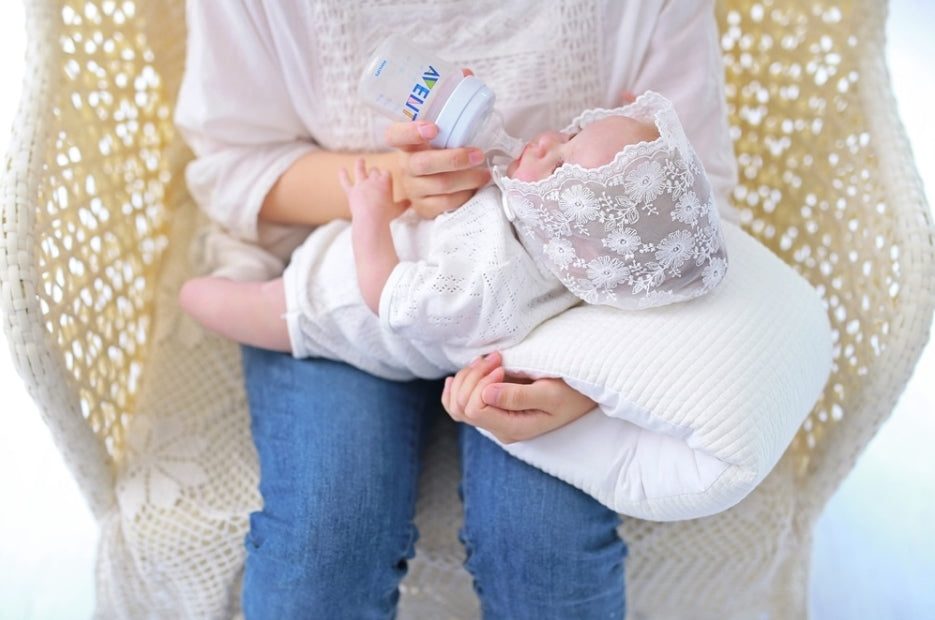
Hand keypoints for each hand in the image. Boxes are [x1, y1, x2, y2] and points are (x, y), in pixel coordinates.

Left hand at [339, 157, 408, 224]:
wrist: (370, 221)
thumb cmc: (386, 216)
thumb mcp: (398, 210)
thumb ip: (404, 205)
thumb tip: (412, 203)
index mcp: (385, 182)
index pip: (387, 173)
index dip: (386, 175)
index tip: (387, 178)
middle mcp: (372, 180)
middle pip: (374, 170)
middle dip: (375, 171)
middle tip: (375, 172)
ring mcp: (361, 185)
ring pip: (359, 170)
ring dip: (360, 163)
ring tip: (360, 159)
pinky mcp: (351, 192)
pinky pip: (345, 181)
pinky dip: (343, 175)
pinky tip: (342, 169)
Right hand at [384, 120, 490, 217]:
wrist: (427, 186)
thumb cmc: (437, 157)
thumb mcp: (438, 142)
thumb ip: (447, 133)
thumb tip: (474, 124)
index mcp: (406, 145)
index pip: (395, 136)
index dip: (411, 132)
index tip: (433, 129)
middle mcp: (406, 167)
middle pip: (423, 164)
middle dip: (454, 159)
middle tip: (477, 155)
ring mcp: (413, 189)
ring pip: (440, 184)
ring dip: (468, 178)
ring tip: (484, 173)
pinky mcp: (424, 207)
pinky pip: (446, 202)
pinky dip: (465, 194)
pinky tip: (474, 188)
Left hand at [442, 351, 596, 443]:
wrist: (583, 394)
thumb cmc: (572, 392)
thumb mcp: (550, 394)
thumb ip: (518, 396)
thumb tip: (485, 394)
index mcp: (512, 428)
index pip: (474, 409)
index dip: (481, 384)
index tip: (501, 366)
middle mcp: (499, 428)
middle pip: (461, 406)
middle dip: (472, 377)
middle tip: (496, 358)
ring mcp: (494, 418)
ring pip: (456, 403)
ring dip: (467, 377)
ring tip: (490, 360)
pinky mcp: (492, 408)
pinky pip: (460, 402)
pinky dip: (459, 385)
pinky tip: (461, 374)